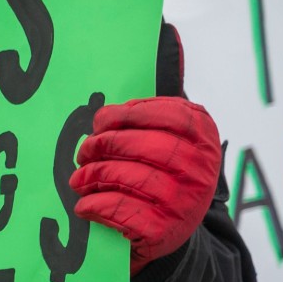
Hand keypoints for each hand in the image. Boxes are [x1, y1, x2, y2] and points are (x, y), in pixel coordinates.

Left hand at [70, 96, 220, 273]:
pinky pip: (122, 210)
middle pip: (146, 146)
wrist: (169, 233)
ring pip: (131, 177)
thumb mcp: (164, 139)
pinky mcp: (166, 231)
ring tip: (78, 179)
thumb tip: (164, 48)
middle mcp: (202, 170)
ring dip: (94, 176)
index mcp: (204, 139)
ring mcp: (187, 202)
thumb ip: (153, 109)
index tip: (102, 120)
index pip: (171, 115)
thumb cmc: (157, 175)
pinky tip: (85, 204)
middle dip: (104, 145)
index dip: (129, 114)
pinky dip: (96, 205)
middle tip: (83, 152)